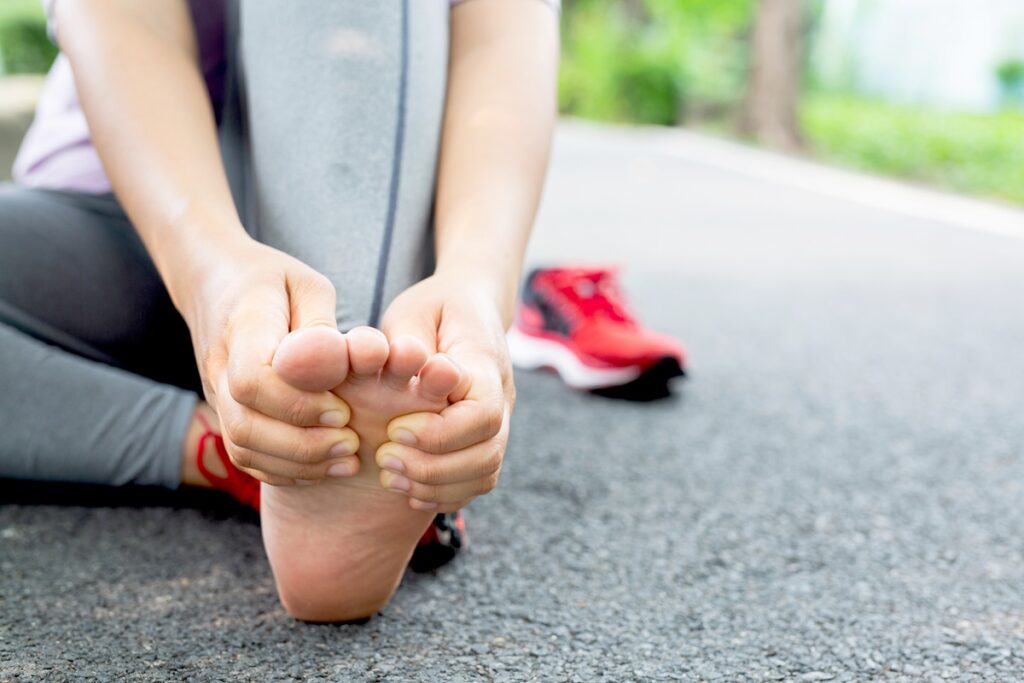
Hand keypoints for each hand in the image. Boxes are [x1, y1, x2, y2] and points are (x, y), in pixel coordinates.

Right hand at [180, 235, 358, 484]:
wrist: (216, 282)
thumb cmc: (274, 282)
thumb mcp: (308, 285)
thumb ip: (321, 325)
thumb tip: (338, 362)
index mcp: (243, 326)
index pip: (253, 379)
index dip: (298, 404)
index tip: (343, 409)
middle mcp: (220, 365)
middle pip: (245, 423)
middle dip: (303, 443)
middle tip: (352, 442)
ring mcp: (216, 393)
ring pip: (241, 446)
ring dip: (297, 462)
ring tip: (346, 459)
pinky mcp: (223, 411)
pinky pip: (243, 454)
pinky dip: (282, 469)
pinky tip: (322, 466)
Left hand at [376, 267, 514, 511]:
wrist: (470, 308)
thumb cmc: (435, 308)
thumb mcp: (415, 310)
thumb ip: (408, 337)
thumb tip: (408, 360)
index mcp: (486, 364)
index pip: (482, 414)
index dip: (440, 433)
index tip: (395, 429)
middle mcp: (502, 398)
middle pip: (487, 453)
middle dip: (433, 466)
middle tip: (385, 458)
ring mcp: (500, 422)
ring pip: (485, 473)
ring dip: (436, 484)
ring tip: (390, 476)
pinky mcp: (486, 440)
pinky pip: (478, 482)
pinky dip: (445, 494)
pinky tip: (408, 489)